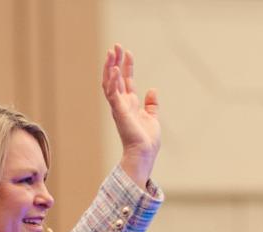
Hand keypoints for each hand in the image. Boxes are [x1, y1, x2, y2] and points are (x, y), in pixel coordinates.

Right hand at [102, 44, 159, 186]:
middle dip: (115, 61)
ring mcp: (118, 107)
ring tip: (111, 52)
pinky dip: (112, 80)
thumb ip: (152, 104)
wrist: (144, 154)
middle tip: (115, 46)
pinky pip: (112, 93)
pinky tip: (114, 68)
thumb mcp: (153, 118)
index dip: (126, 65)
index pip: (126, 80)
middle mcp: (122, 103)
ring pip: (110, 82)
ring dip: (109, 67)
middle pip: (115, 77)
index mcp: (130, 104)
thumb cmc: (147, 140)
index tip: (127, 52)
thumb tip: (152, 90)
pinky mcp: (118, 111)